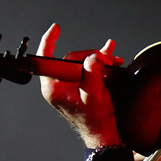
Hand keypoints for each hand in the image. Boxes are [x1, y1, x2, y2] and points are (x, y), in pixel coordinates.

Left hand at [37, 23, 123, 148]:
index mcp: (53, 87)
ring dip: (99, 59)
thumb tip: (94, 58)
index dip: (49, 40)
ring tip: (113, 60)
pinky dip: (98, 63)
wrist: (102, 132)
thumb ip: (93, 74)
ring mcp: (68, 84)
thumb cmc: (94, 119)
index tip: (55, 29)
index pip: (46, 58)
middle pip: (72, 58)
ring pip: (81, 62)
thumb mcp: (94, 95)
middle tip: (108, 59)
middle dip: (92, 56)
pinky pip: (86, 68)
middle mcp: (58, 84)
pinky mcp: (77, 85)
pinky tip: (110, 57)